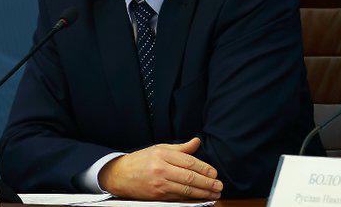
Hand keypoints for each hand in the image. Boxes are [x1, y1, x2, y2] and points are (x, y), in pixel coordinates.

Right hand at [98, 137, 222, 200]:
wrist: (121, 175)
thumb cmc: (142, 160)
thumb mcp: (160, 148)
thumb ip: (181, 148)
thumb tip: (197, 141)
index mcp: (163, 154)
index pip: (189, 162)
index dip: (204, 168)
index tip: (214, 173)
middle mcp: (161, 169)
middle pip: (190, 177)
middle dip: (207, 182)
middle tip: (219, 185)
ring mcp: (159, 184)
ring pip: (186, 189)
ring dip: (203, 193)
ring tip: (214, 193)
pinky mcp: (158, 196)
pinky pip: (178, 197)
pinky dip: (191, 198)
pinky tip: (200, 198)